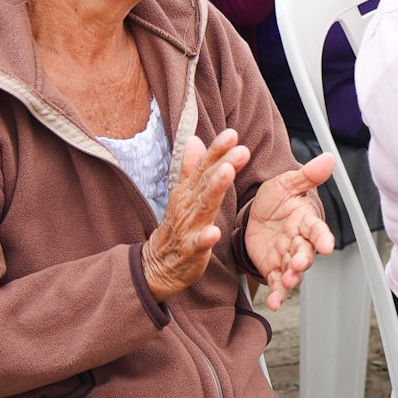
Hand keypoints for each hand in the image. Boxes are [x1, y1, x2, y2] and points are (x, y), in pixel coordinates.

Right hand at [143, 132, 250, 301]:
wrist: (157, 264)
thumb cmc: (177, 227)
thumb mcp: (184, 194)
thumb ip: (191, 168)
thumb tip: (194, 139)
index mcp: (189, 191)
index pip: (203, 166)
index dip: (217, 150)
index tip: (232, 133)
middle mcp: (188, 205)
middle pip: (206, 181)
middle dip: (223, 163)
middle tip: (241, 149)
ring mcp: (188, 227)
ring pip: (202, 206)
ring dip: (214, 189)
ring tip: (227, 173)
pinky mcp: (190, 250)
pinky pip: (198, 244)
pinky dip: (205, 238)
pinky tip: (214, 232)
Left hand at [244, 153, 338, 310]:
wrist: (256, 214)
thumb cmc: (276, 199)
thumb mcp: (286, 183)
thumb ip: (307, 175)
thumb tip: (329, 158)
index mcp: (305, 221)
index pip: (317, 229)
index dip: (323, 237)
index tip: (327, 245)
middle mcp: (300, 242)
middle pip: (306, 253)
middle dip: (303, 260)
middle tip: (298, 263)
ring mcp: (287, 257)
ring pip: (293, 271)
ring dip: (291, 279)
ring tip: (287, 283)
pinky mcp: (274, 269)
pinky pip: (277, 283)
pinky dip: (277, 294)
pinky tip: (273, 303)